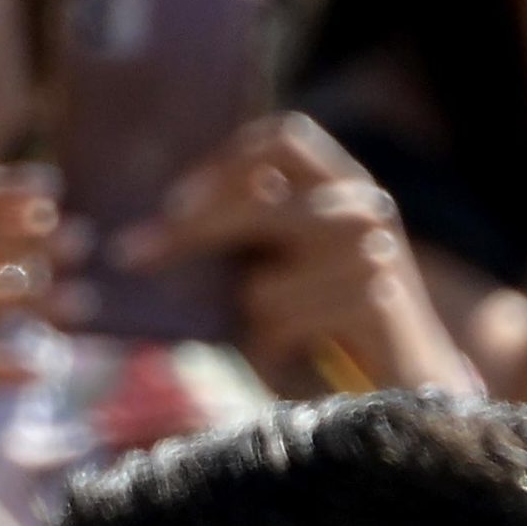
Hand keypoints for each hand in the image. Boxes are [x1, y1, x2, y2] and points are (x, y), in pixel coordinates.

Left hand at [113, 114, 475, 395]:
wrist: (396, 387)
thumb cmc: (315, 326)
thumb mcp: (271, 270)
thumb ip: (233, 239)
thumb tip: (137, 234)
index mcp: (337, 183)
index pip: (281, 138)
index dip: (223, 164)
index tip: (171, 203)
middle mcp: (361, 204)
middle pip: (257, 202)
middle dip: (188, 234)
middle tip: (131, 255)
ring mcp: (375, 251)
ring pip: (261, 283)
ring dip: (248, 318)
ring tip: (270, 336)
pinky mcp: (378, 301)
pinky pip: (285, 324)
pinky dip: (272, 349)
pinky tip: (292, 356)